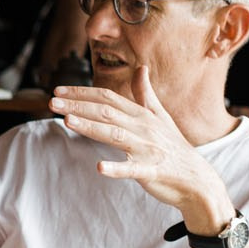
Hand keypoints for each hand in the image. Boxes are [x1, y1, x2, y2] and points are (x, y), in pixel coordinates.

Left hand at [49, 65, 230, 229]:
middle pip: (106, 113)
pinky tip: (99, 167)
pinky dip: (116, 168)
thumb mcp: (160, 117)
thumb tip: (141, 68)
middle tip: (51, 102)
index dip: (82, 93)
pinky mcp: (151, 170)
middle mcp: (143, 128)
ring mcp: (148, 149)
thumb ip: (146, 94)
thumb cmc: (174, 147)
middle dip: (78, 106)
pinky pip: (132, 169)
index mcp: (142, 115)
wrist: (197, 179)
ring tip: (67, 120)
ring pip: (115, 135)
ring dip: (91, 127)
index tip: (57, 91)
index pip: (107, 98)